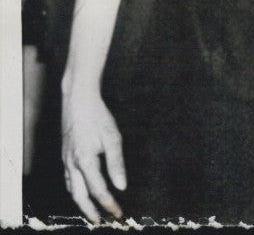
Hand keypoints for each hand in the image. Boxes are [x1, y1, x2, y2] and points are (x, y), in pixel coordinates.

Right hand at [61, 88, 125, 222]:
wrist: (78, 101)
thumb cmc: (98, 117)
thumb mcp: (112, 138)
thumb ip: (116, 163)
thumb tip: (122, 186)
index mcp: (84, 162)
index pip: (98, 190)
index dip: (109, 204)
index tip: (119, 212)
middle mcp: (72, 165)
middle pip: (79, 196)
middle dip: (91, 211)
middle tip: (103, 221)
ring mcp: (65, 161)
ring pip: (71, 189)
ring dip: (81, 203)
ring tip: (92, 212)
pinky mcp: (64, 156)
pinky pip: (68, 179)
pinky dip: (74, 190)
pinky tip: (81, 191)